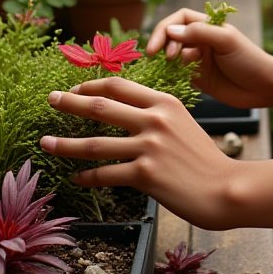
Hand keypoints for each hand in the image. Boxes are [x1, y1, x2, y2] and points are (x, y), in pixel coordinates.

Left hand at [40, 78, 238, 229]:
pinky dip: (87, 176)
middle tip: (50, 100)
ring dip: (65, 144)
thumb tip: (128, 116)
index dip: (91, 85)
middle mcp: (154, 120)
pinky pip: (106, 175)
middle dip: (69, 103)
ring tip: (45, 144)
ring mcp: (149, 147)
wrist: (227, 188)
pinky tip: (76, 178)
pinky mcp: (146, 175)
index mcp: (164, 102)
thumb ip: (158, 116)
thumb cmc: (206, 160)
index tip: (74, 89)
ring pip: (95, 143)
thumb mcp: (184, 124)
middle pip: (100, 107)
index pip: (118, 86)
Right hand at [145, 8, 272, 108]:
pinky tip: (172, 80)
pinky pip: (178, 74)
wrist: (264, 87)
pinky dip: (171, 75)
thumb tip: (170, 31)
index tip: (157, 46)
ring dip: (167, 61)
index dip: (165, 29)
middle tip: (164, 59)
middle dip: (164, 46)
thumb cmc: (250, 60)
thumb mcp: (226, 41)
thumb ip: (199, 33)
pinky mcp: (199, 78)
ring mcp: (199, 60)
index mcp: (208, 26)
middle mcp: (201, 41)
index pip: (179, 19)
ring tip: (170, 68)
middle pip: (172, 37)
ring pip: (173, 56)